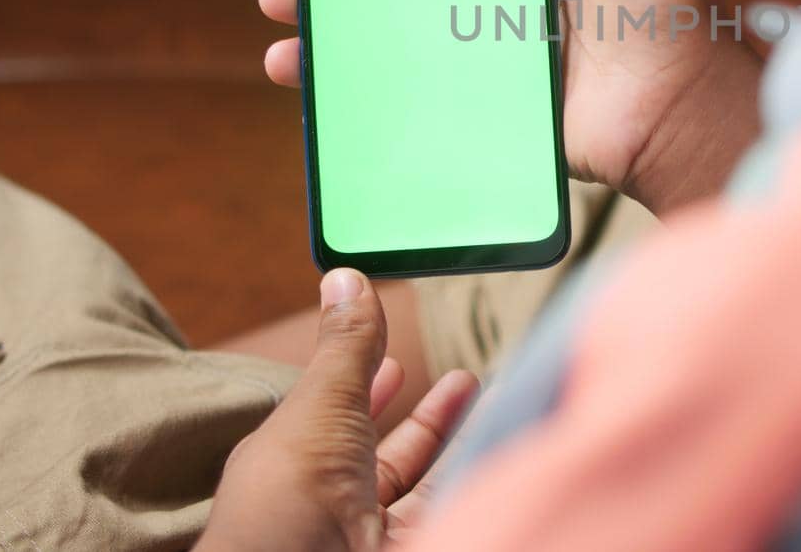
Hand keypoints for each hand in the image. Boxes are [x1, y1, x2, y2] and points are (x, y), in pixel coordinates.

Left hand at [197, 269, 478, 551]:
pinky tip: (508, 441)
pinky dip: (481, 473)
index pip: (335, 421)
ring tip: (502, 397)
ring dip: (463, 443)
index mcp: (295, 465)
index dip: (368, 388)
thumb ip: (344, 348)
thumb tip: (347, 277)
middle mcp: (333, 506)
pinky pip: (453, 504)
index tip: (400, 363)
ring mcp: (373, 538)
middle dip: (430, 418)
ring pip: (428, 486)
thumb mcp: (320, 408)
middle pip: (389, 459)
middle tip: (467, 380)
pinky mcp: (420, 550)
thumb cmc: (291, 504)